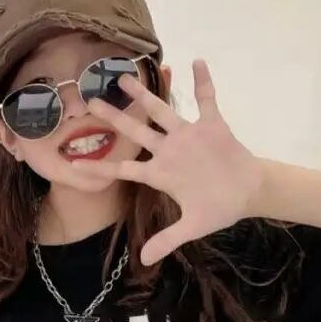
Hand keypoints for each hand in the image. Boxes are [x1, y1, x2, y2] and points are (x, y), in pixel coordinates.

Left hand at [71, 59, 265, 265]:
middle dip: (114, 117)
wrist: (247, 193)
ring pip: (163, 110)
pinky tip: (197, 62)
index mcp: (160, 173)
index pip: (124, 170)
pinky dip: (203, 82)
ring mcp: (189, 136)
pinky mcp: (213, 125)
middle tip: (90, 102)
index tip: (72, 163)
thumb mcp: (191, 227)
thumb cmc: (217, 208)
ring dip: (147, 94)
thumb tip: (144, 260)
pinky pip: (206, 99)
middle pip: (136, 130)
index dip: (99, 167)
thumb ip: (167, 240)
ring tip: (125, 76)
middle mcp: (169, 150)